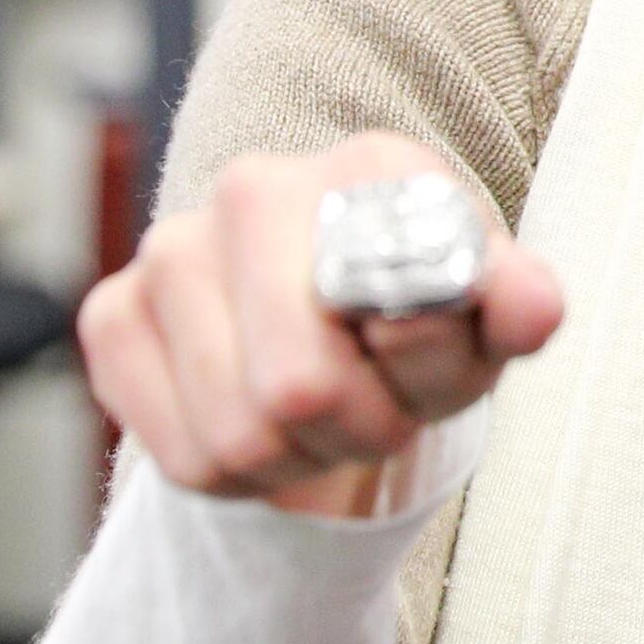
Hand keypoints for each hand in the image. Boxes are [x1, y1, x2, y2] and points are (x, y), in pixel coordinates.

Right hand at [76, 132, 565, 517]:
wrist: (341, 316)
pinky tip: (268, 428)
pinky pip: (180, 458)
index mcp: (368, 166)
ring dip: (303, 458)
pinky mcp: (113, 314)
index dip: (420, 363)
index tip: (428, 351)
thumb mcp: (489, 312)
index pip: (394, 307)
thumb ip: (518, 304)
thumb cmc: (425, 306)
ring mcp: (170, 249)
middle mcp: (254, 188)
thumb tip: (531, 306)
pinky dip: (241, 476)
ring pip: (237, 439)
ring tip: (331, 415)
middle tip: (383, 407)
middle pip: (298, 392)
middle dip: (361, 428)